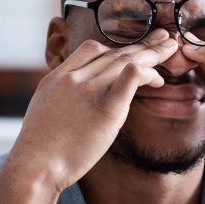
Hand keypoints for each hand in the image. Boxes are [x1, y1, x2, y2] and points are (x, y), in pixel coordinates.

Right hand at [5, 29, 178, 192]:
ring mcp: (89, 89)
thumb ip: (62, 102)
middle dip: (141, 43)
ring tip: (170, 49)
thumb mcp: (44, 114)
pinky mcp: (106, 107)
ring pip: (126, 59)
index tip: (131, 52)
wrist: (34, 166)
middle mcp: (73, 77)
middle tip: (162, 37)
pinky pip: (131, 76)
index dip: (115, 48)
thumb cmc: (38, 152)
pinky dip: (146, 72)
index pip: (90, 49)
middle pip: (113, 51)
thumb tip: (74, 109)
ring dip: (152, 53)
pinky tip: (158, 78)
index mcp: (57, 78)